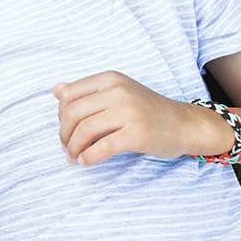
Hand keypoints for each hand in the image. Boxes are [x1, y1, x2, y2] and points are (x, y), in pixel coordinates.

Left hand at [53, 71, 232, 165]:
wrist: (185, 124)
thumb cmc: (147, 109)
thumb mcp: (118, 91)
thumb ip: (87, 91)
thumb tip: (55, 90)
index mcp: (110, 79)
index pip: (68, 95)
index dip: (60, 115)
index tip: (65, 128)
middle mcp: (118, 92)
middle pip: (73, 113)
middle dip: (64, 134)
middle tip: (66, 147)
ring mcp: (129, 112)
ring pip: (84, 130)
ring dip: (73, 148)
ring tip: (73, 156)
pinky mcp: (137, 134)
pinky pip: (102, 148)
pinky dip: (88, 157)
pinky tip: (86, 162)